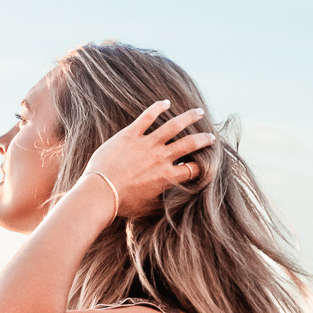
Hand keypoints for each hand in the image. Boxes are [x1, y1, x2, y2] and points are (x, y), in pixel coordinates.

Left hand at [82, 100, 215, 219]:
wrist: (100, 192)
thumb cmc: (122, 204)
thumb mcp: (146, 209)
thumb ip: (160, 204)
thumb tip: (170, 204)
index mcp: (167, 177)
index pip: (192, 169)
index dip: (201, 168)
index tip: (204, 165)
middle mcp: (161, 157)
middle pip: (190, 144)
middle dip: (204, 140)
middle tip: (212, 137)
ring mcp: (147, 144)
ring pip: (174, 125)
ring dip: (189, 117)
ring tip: (199, 112)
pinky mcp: (131, 134)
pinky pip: (148, 117)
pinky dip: (158, 108)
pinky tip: (166, 103)